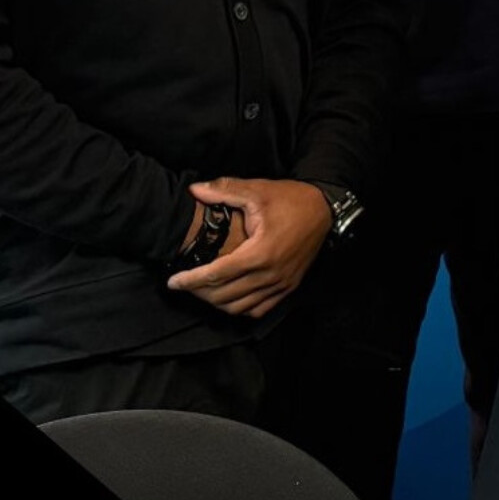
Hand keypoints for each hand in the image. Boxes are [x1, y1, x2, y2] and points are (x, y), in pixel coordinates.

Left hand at [167, 177, 330, 317]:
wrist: (325, 209)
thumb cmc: (291, 199)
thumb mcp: (258, 190)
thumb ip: (225, 190)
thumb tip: (195, 189)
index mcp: (260, 252)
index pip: (216, 275)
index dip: (190, 280)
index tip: (172, 281)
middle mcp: (270, 273)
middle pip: (224, 295)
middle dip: (199, 292)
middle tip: (185, 283)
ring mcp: (281, 283)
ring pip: (239, 307)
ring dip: (216, 302)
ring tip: (203, 290)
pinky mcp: (288, 287)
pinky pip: (258, 309)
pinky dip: (239, 308)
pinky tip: (230, 297)